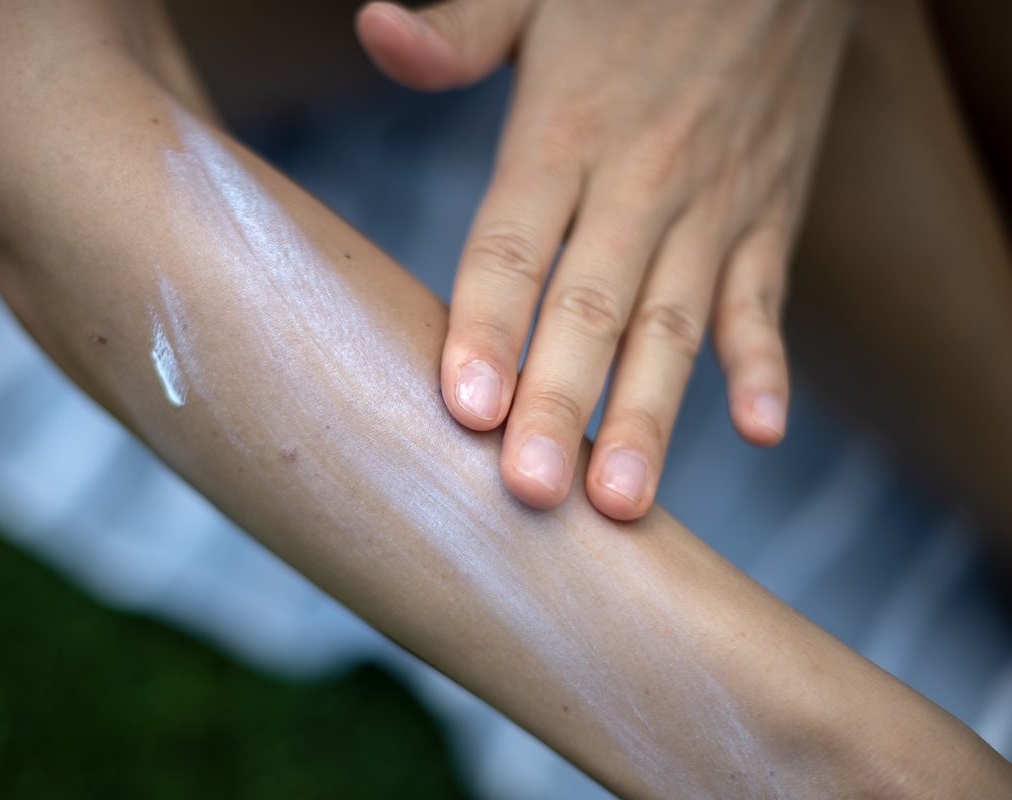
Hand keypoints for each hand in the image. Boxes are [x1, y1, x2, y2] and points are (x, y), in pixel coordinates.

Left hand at [357, 0, 856, 516]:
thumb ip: (457, 33)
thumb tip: (373, 30)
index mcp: (565, 130)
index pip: (515, 246)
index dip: (489, 327)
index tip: (465, 410)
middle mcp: (640, 182)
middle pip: (591, 308)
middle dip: (561, 405)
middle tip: (532, 494)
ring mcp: (713, 205)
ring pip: (675, 326)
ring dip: (650, 415)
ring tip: (622, 505)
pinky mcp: (768, 218)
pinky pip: (764, 300)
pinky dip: (765, 364)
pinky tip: (757, 432)